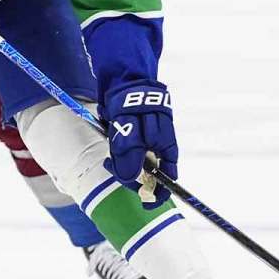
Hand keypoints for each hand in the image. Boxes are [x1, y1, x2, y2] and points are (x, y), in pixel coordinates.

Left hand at [102, 80, 176, 208]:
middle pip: (148, 173)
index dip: (156, 192)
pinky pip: (128, 149)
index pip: (167, 178)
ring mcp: (149, 139)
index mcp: (166, 146)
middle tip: (111, 163)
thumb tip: (130, 179)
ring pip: (135, 162)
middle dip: (130, 174)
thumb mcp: (129, 132)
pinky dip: (118, 149)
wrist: (123, 77)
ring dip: (121, 160)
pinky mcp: (137, 133)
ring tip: (111, 141)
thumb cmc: (130, 103)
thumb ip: (130, 157)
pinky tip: (112, 134)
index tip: (146, 201)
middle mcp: (160, 145)